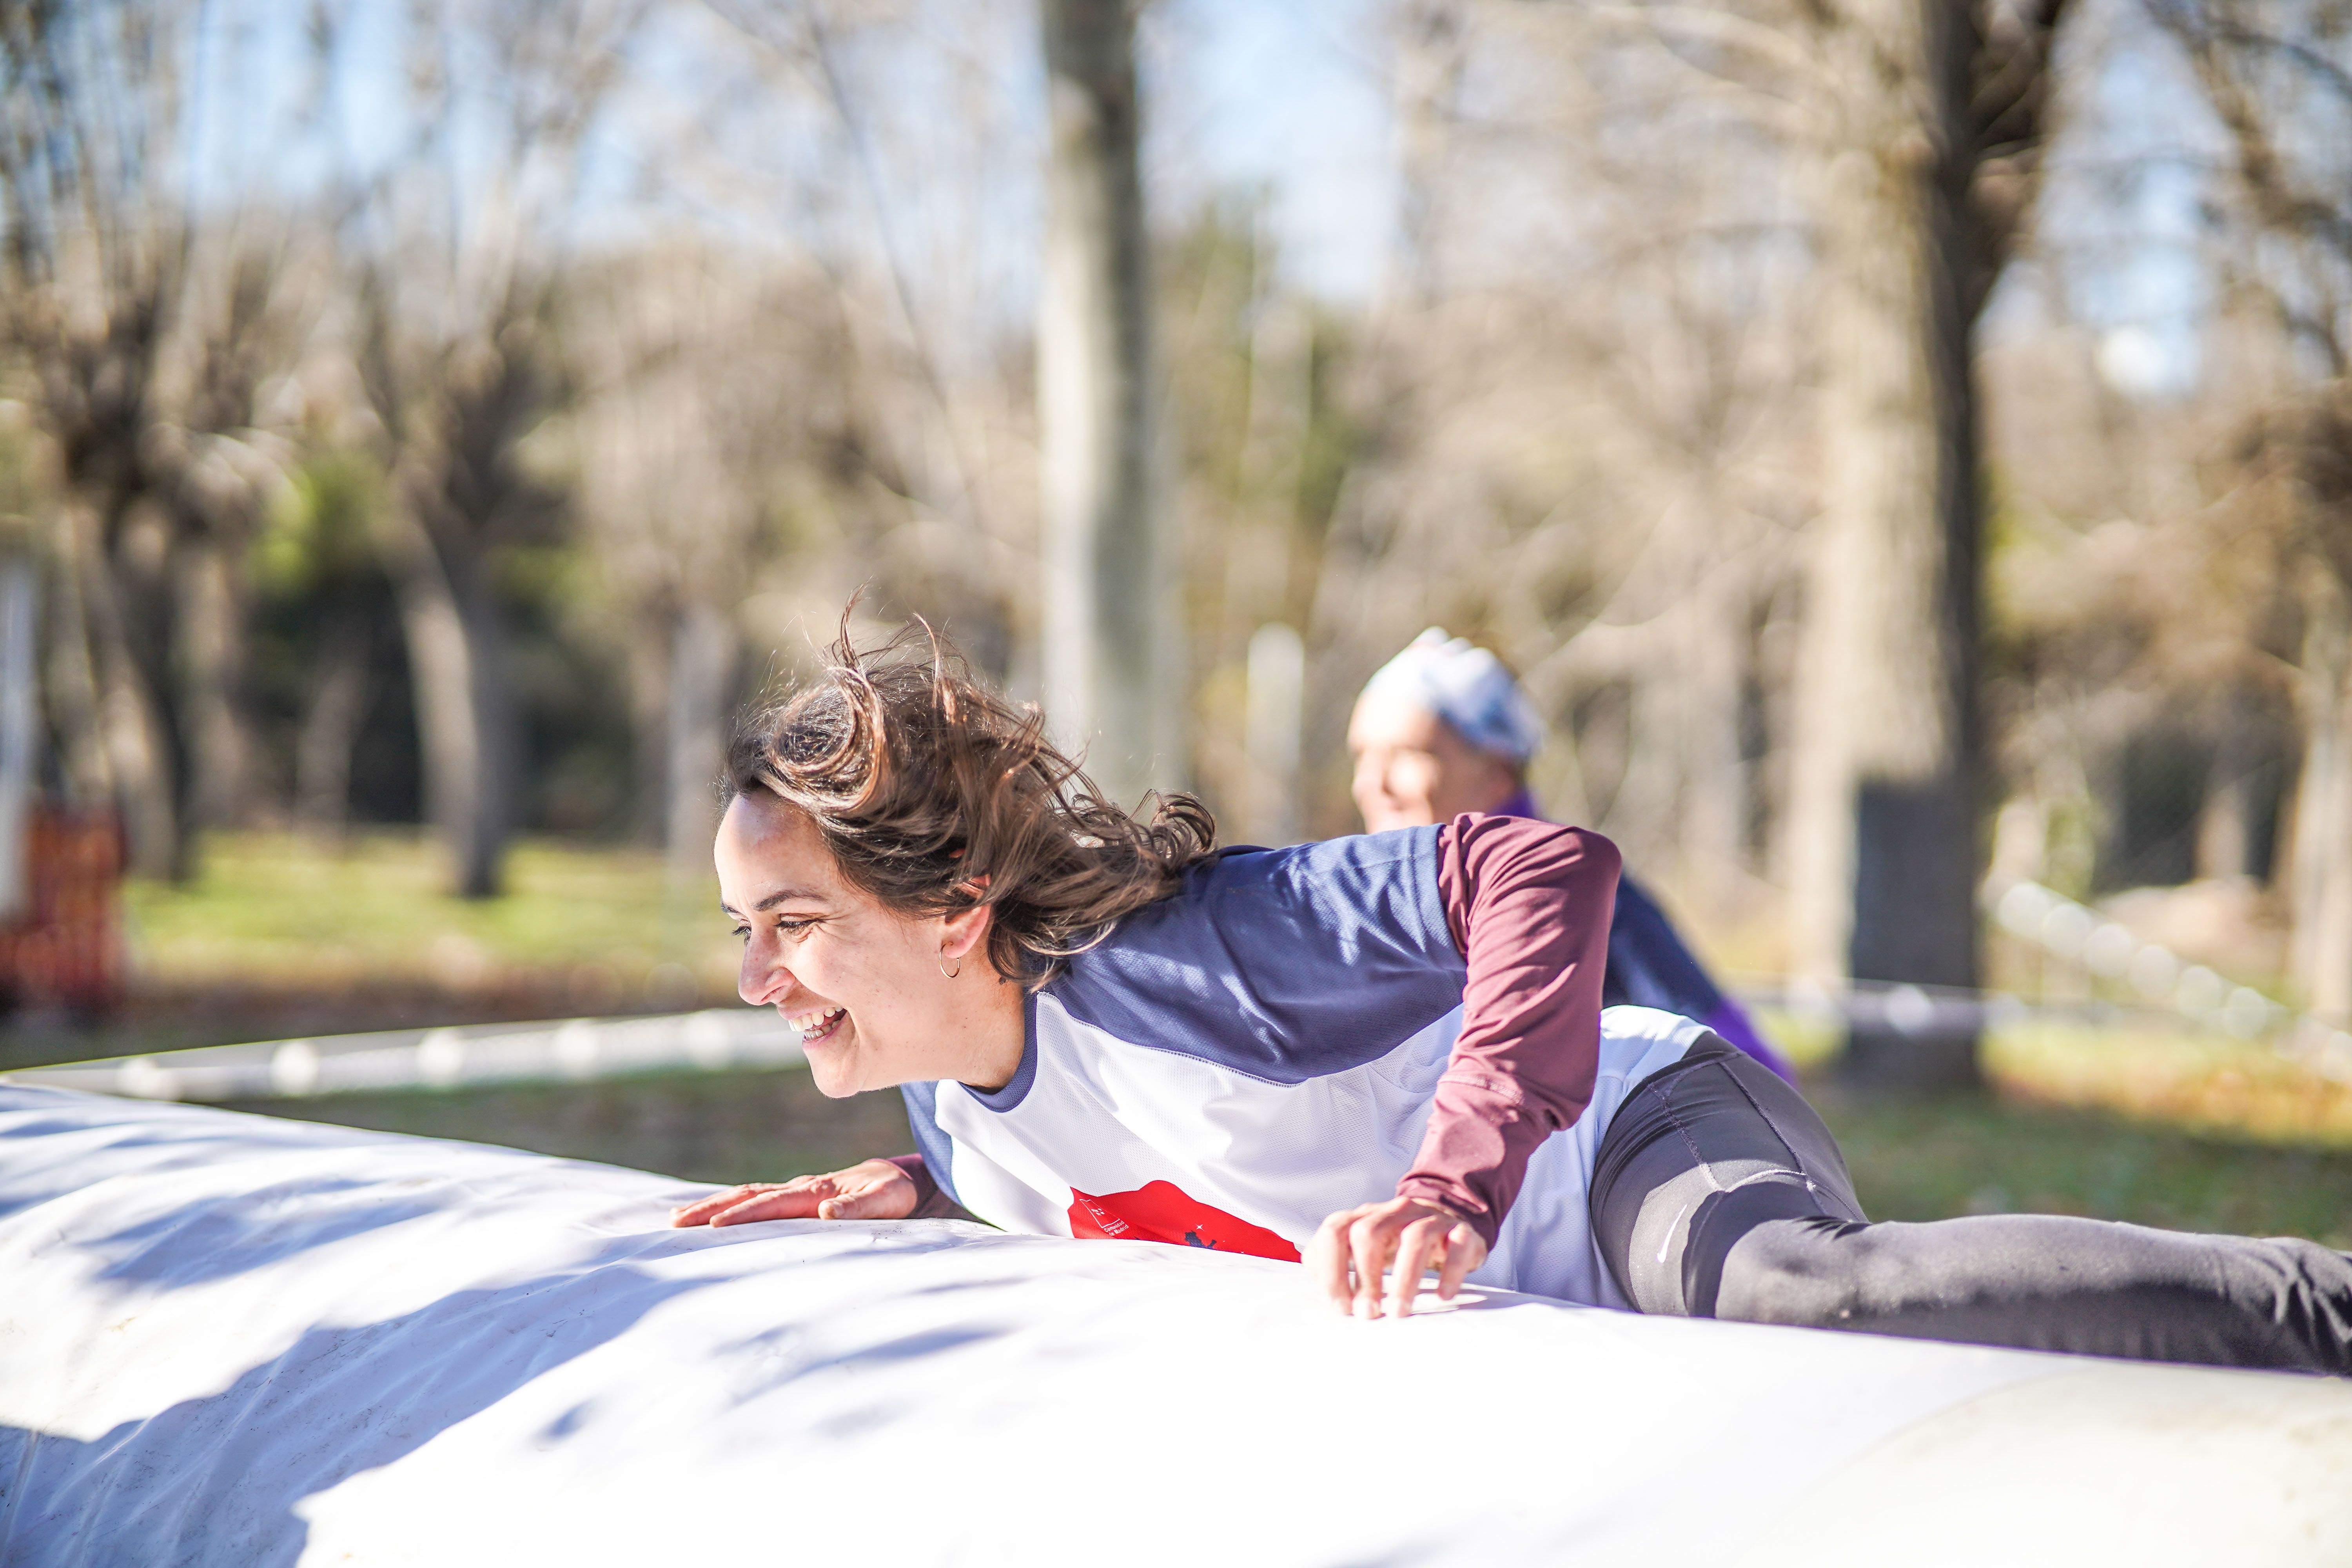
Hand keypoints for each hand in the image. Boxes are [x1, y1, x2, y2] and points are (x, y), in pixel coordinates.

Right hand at [670, 1158, 916, 1226]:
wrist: (898, 1178)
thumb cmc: (893, 1194)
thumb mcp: (887, 1202)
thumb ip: (860, 1209)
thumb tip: (826, 1213)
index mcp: (814, 1192)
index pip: (771, 1205)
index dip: (743, 1216)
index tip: (713, 1226)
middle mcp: (798, 1188)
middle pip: (747, 1197)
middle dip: (711, 1209)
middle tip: (676, 1222)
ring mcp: (793, 1191)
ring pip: (746, 1196)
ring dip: (713, 1206)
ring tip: (678, 1218)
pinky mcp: (793, 1197)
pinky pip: (755, 1199)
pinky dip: (729, 1205)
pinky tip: (710, 1215)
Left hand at [1309, 1195, 1486, 1318]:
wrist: (1449, 1218)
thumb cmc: (1397, 1242)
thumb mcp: (1363, 1248)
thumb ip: (1334, 1259)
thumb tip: (1319, 1282)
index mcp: (1364, 1216)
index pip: (1335, 1230)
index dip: (1331, 1269)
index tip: (1339, 1308)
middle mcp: (1394, 1211)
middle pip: (1369, 1232)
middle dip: (1365, 1275)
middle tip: (1367, 1314)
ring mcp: (1429, 1218)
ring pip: (1415, 1238)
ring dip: (1404, 1278)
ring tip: (1399, 1312)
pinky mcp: (1461, 1231)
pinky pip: (1457, 1244)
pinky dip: (1450, 1271)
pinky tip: (1443, 1296)